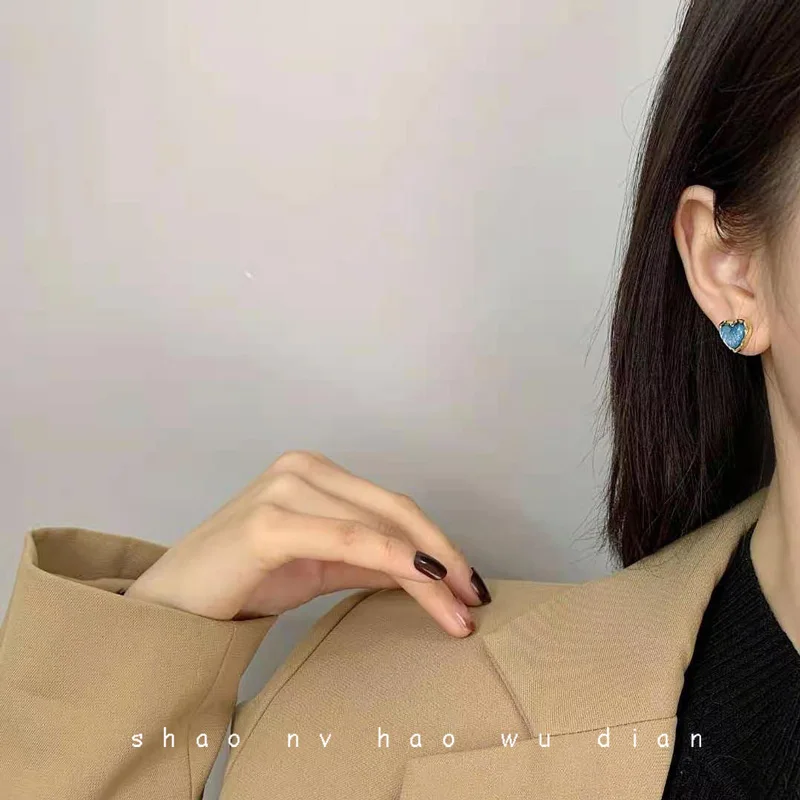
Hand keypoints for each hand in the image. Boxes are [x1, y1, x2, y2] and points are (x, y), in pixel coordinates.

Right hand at [123, 451, 490, 636]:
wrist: (172, 604)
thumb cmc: (242, 580)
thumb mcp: (318, 567)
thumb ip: (367, 561)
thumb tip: (424, 572)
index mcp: (314, 472)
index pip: (392, 508)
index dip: (438, 543)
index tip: (469, 584)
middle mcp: (303, 469)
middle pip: (396, 513)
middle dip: (443, 557)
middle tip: (474, 599)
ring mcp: (286, 489)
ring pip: (381, 529)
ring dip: (429, 571)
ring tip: (457, 612)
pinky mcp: (270, 521)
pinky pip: (350, 540)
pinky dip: (395, 562)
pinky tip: (427, 585)